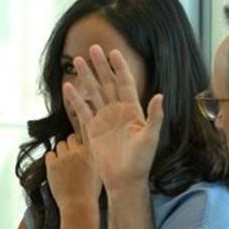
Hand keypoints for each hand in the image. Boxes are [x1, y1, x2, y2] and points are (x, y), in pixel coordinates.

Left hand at [46, 133, 100, 209]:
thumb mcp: (99, 171)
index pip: (83, 136)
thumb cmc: (90, 192)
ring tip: (64, 163)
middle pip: (70, 139)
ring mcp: (64, 157)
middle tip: (70, 156)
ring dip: (61, 152)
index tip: (78, 148)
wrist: (79, 205)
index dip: (80, 143)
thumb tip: (87, 151)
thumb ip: (93, 158)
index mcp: (91, 152)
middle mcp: (78, 152)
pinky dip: (52, 158)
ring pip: (60, 145)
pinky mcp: (52, 165)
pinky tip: (55, 167)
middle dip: (71, 146)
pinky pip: (49, 154)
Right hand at [63, 45, 162, 192]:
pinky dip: (75, 99)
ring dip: (86, 77)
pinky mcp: (92, 129)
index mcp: (133, 110)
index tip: (114, 52)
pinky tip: (68, 87)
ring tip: (77, 61)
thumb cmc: (141, 161)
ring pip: (93, 92)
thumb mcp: (151, 137)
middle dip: (100, 66)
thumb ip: (154, 116)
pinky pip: (82, 110)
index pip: (125, 83)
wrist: (125, 179)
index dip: (120, 68)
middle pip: (107, 83)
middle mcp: (117, 111)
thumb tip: (160, 95)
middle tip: (93, 48)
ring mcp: (103, 119)